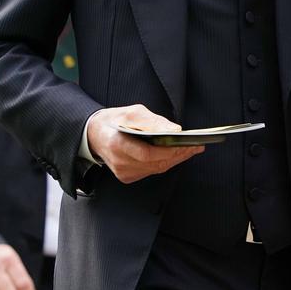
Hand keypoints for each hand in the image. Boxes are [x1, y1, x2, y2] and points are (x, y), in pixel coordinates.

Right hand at [87, 104, 204, 184]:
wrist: (94, 134)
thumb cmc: (114, 120)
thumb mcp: (132, 112)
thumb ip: (153, 121)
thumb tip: (175, 131)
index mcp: (117, 144)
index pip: (147, 153)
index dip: (169, 150)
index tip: (187, 144)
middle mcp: (119, 162)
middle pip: (156, 163)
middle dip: (179, 155)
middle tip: (197, 146)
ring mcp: (123, 172)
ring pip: (156, 169)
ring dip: (176, 159)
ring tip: (192, 149)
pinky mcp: (127, 177)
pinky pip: (151, 171)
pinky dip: (165, 162)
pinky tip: (177, 154)